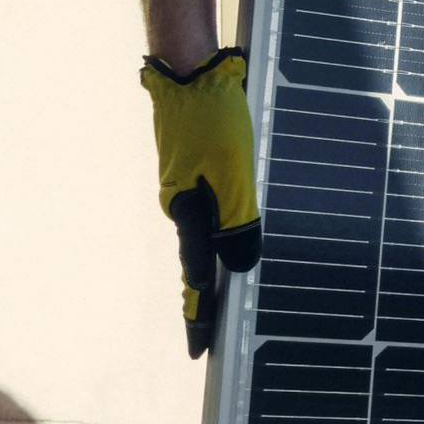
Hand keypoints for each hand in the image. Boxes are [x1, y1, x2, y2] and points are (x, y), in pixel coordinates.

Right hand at [140, 47, 261, 357]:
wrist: (188, 70)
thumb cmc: (212, 118)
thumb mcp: (233, 171)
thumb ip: (237, 218)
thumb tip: (241, 266)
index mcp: (188, 212)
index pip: (196, 277)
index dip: (200, 316)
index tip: (199, 352)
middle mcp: (183, 204)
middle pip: (199, 261)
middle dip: (208, 299)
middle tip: (213, 335)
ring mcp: (187, 184)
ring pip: (207, 233)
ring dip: (219, 262)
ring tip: (227, 296)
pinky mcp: (195, 166)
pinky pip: (211, 206)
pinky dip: (223, 226)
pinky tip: (234, 233)